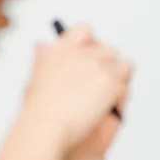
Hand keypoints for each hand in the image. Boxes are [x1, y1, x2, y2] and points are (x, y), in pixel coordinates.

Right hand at [19, 24, 132, 158]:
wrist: (45, 128)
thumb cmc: (37, 110)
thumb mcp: (36, 78)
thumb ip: (43, 59)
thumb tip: (41, 44)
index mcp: (61, 48)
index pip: (84, 31)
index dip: (92, 44)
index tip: (92, 58)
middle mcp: (80, 53)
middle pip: (109, 50)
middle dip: (109, 66)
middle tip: (102, 84)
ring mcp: (97, 67)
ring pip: (122, 67)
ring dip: (118, 80)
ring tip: (105, 97)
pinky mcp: (110, 83)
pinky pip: (124, 86)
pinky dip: (119, 97)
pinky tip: (108, 107)